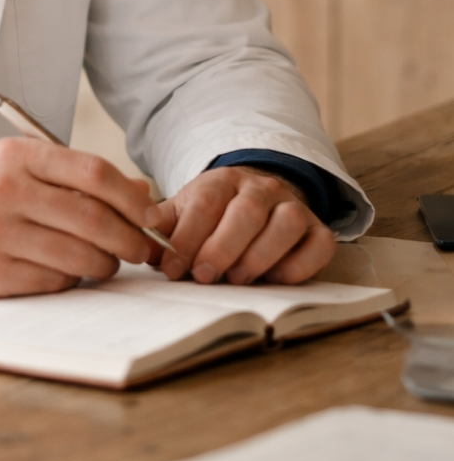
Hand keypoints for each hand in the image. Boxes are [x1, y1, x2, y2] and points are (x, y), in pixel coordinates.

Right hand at [0, 137, 165, 297]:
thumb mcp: (9, 169)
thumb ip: (69, 176)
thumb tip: (138, 192)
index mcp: (15, 156)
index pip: (93, 172)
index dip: (131, 198)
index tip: (150, 215)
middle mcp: (5, 190)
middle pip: (93, 217)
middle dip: (129, 238)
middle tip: (142, 249)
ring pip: (78, 255)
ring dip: (104, 264)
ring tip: (105, 263)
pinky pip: (53, 282)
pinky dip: (70, 281)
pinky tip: (65, 274)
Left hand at [149, 166, 335, 285]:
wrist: (257, 198)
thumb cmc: (214, 215)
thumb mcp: (184, 213)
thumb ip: (162, 229)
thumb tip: (139, 247)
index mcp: (222, 181)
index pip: (205, 204)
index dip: (187, 238)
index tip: (172, 268)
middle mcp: (261, 188)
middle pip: (246, 213)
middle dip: (222, 248)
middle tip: (203, 276)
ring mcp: (293, 206)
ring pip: (286, 223)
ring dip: (260, 255)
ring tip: (238, 278)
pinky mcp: (318, 229)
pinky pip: (320, 244)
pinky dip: (301, 265)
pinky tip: (277, 279)